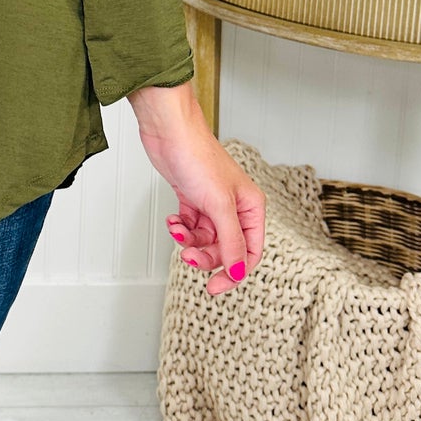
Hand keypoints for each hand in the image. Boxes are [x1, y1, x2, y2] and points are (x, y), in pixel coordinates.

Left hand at [128, 80, 264, 296]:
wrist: (169, 132)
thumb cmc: (198, 157)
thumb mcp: (218, 206)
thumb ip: (230, 242)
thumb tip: (238, 273)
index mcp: (251, 207)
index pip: (251, 252)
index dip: (234, 273)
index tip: (215, 288)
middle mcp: (235, 207)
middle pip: (225, 249)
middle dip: (205, 255)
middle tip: (187, 255)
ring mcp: (212, 203)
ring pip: (205, 239)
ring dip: (189, 241)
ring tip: (177, 231)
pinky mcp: (192, 199)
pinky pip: (190, 227)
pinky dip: (180, 228)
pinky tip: (173, 221)